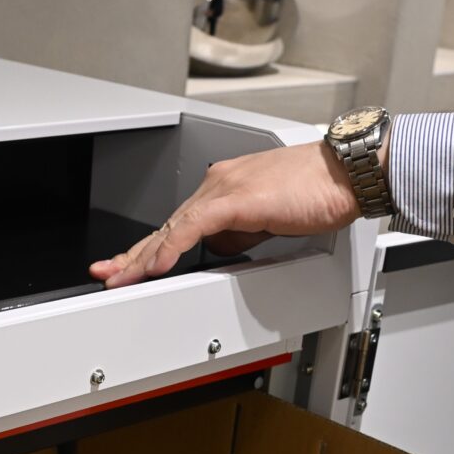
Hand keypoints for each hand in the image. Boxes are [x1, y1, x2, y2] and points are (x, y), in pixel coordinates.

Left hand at [89, 139, 371, 287]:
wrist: (349, 174)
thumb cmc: (319, 192)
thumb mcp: (268, 221)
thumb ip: (240, 233)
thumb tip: (222, 250)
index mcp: (222, 190)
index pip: (175, 225)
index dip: (149, 248)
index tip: (127, 267)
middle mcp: (217, 186)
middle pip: (165, 227)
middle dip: (132, 255)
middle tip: (104, 274)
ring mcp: (224, 190)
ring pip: (172, 227)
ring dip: (144, 257)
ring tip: (120, 279)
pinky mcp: (237, 198)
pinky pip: (194, 226)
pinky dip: (173, 247)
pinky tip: (157, 266)